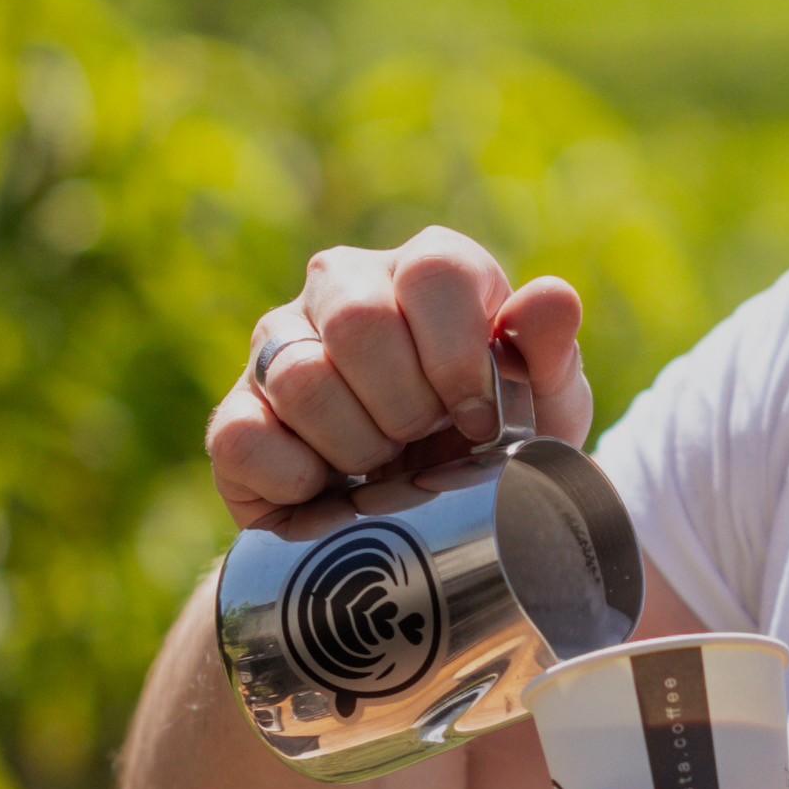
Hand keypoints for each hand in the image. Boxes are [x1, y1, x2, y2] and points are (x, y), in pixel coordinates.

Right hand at [207, 228, 591, 526]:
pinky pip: (244, 439)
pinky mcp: (236, 411)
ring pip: (300, 379)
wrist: (426, 519)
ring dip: (355, 448)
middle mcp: (342, 286)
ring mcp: (278, 344)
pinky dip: (294, 481)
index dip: (459, 358)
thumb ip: (551, 353)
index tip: (478, 421)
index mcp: (425, 270)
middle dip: (406, 409)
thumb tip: (552, 299)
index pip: (431, 272)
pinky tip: (329, 493)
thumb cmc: (493, 443)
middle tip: (423, 446)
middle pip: (359, 322)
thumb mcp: (544, 408)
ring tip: (380, 471)